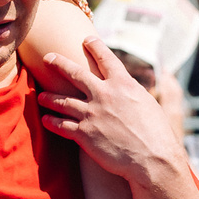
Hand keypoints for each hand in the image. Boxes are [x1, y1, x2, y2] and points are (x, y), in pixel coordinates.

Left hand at [36, 38, 181, 186]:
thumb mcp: (148, 104)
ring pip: (63, 101)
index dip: (95, 47)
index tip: (86, 39)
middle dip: (59, 63)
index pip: (106, 59)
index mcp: (123, 84)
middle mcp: (104, 95)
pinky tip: (46, 120)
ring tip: (41, 96)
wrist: (152, 159)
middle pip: (75, 74)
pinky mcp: (85, 134)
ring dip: (50, 97)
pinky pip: (62, 125)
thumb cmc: (157, 134)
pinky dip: (52, 122)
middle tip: (47, 57)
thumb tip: (129, 89)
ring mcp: (92, 114)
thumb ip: (132, 94)